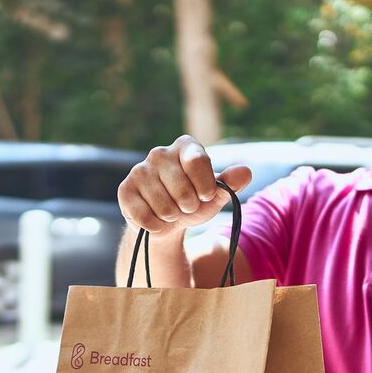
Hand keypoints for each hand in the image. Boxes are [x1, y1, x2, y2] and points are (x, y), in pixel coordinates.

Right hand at [118, 135, 251, 237]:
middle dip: (189, 206)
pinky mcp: (125, 190)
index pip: (197, 161)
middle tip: (185, 206)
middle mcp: (159, 153)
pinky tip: (156, 220)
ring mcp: (139, 170)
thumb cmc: (193, 202)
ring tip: (170, 212)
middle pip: (182, 189)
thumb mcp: (214, 195)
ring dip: (172, 217)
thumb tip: (246, 172)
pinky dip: (156, 226)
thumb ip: (231, 183)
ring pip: (164, 206)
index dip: (205, 185)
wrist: (166, 222)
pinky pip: (145, 216)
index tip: (206, 195)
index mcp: (185, 146)